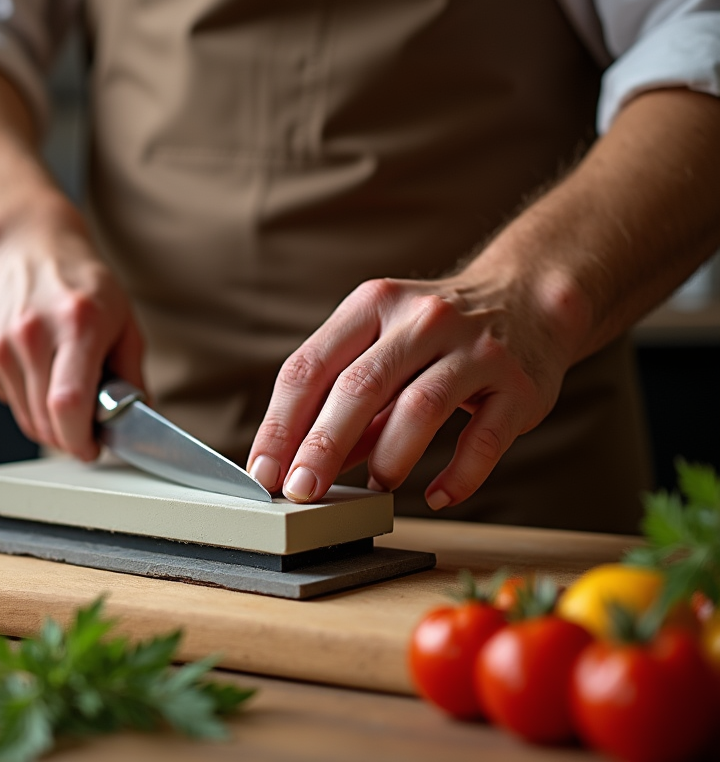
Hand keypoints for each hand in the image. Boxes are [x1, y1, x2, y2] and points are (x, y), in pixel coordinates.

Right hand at [0, 202, 143, 459]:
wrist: (26, 248)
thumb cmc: (82, 285)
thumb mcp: (123, 321)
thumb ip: (132, 374)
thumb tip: (137, 420)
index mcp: (77, 323)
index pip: (69, 403)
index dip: (81, 439)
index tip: (92, 448)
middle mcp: (31, 332)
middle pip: (45, 419)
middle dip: (69, 437)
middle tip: (86, 429)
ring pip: (25, 418)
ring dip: (49, 422)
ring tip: (65, 393)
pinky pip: (9, 400)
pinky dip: (28, 400)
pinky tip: (38, 370)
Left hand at [247, 266, 584, 508]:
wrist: (531, 298)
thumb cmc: (437, 335)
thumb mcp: (383, 346)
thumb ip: (343, 401)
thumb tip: (301, 464)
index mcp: (373, 305)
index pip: (310, 366)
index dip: (280, 424)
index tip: (263, 472)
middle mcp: (421, 320)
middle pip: (359, 387)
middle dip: (322, 447)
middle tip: (301, 491)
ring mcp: (474, 349)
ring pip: (420, 408)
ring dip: (388, 458)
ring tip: (374, 488)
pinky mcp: (518, 384)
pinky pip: (484, 438)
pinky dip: (458, 475)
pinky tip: (436, 496)